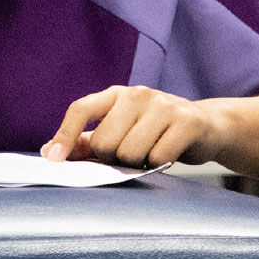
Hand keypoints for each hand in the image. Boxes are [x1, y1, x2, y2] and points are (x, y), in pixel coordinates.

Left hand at [42, 85, 224, 167]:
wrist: (208, 127)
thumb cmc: (157, 132)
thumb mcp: (121, 130)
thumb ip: (86, 141)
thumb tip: (50, 152)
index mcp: (117, 94)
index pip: (81, 109)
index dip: (64, 135)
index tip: (53, 160)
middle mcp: (138, 94)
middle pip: (104, 142)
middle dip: (113, 159)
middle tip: (130, 155)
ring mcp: (163, 105)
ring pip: (129, 153)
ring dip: (138, 163)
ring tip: (151, 153)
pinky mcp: (186, 121)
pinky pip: (158, 157)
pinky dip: (160, 164)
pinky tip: (169, 154)